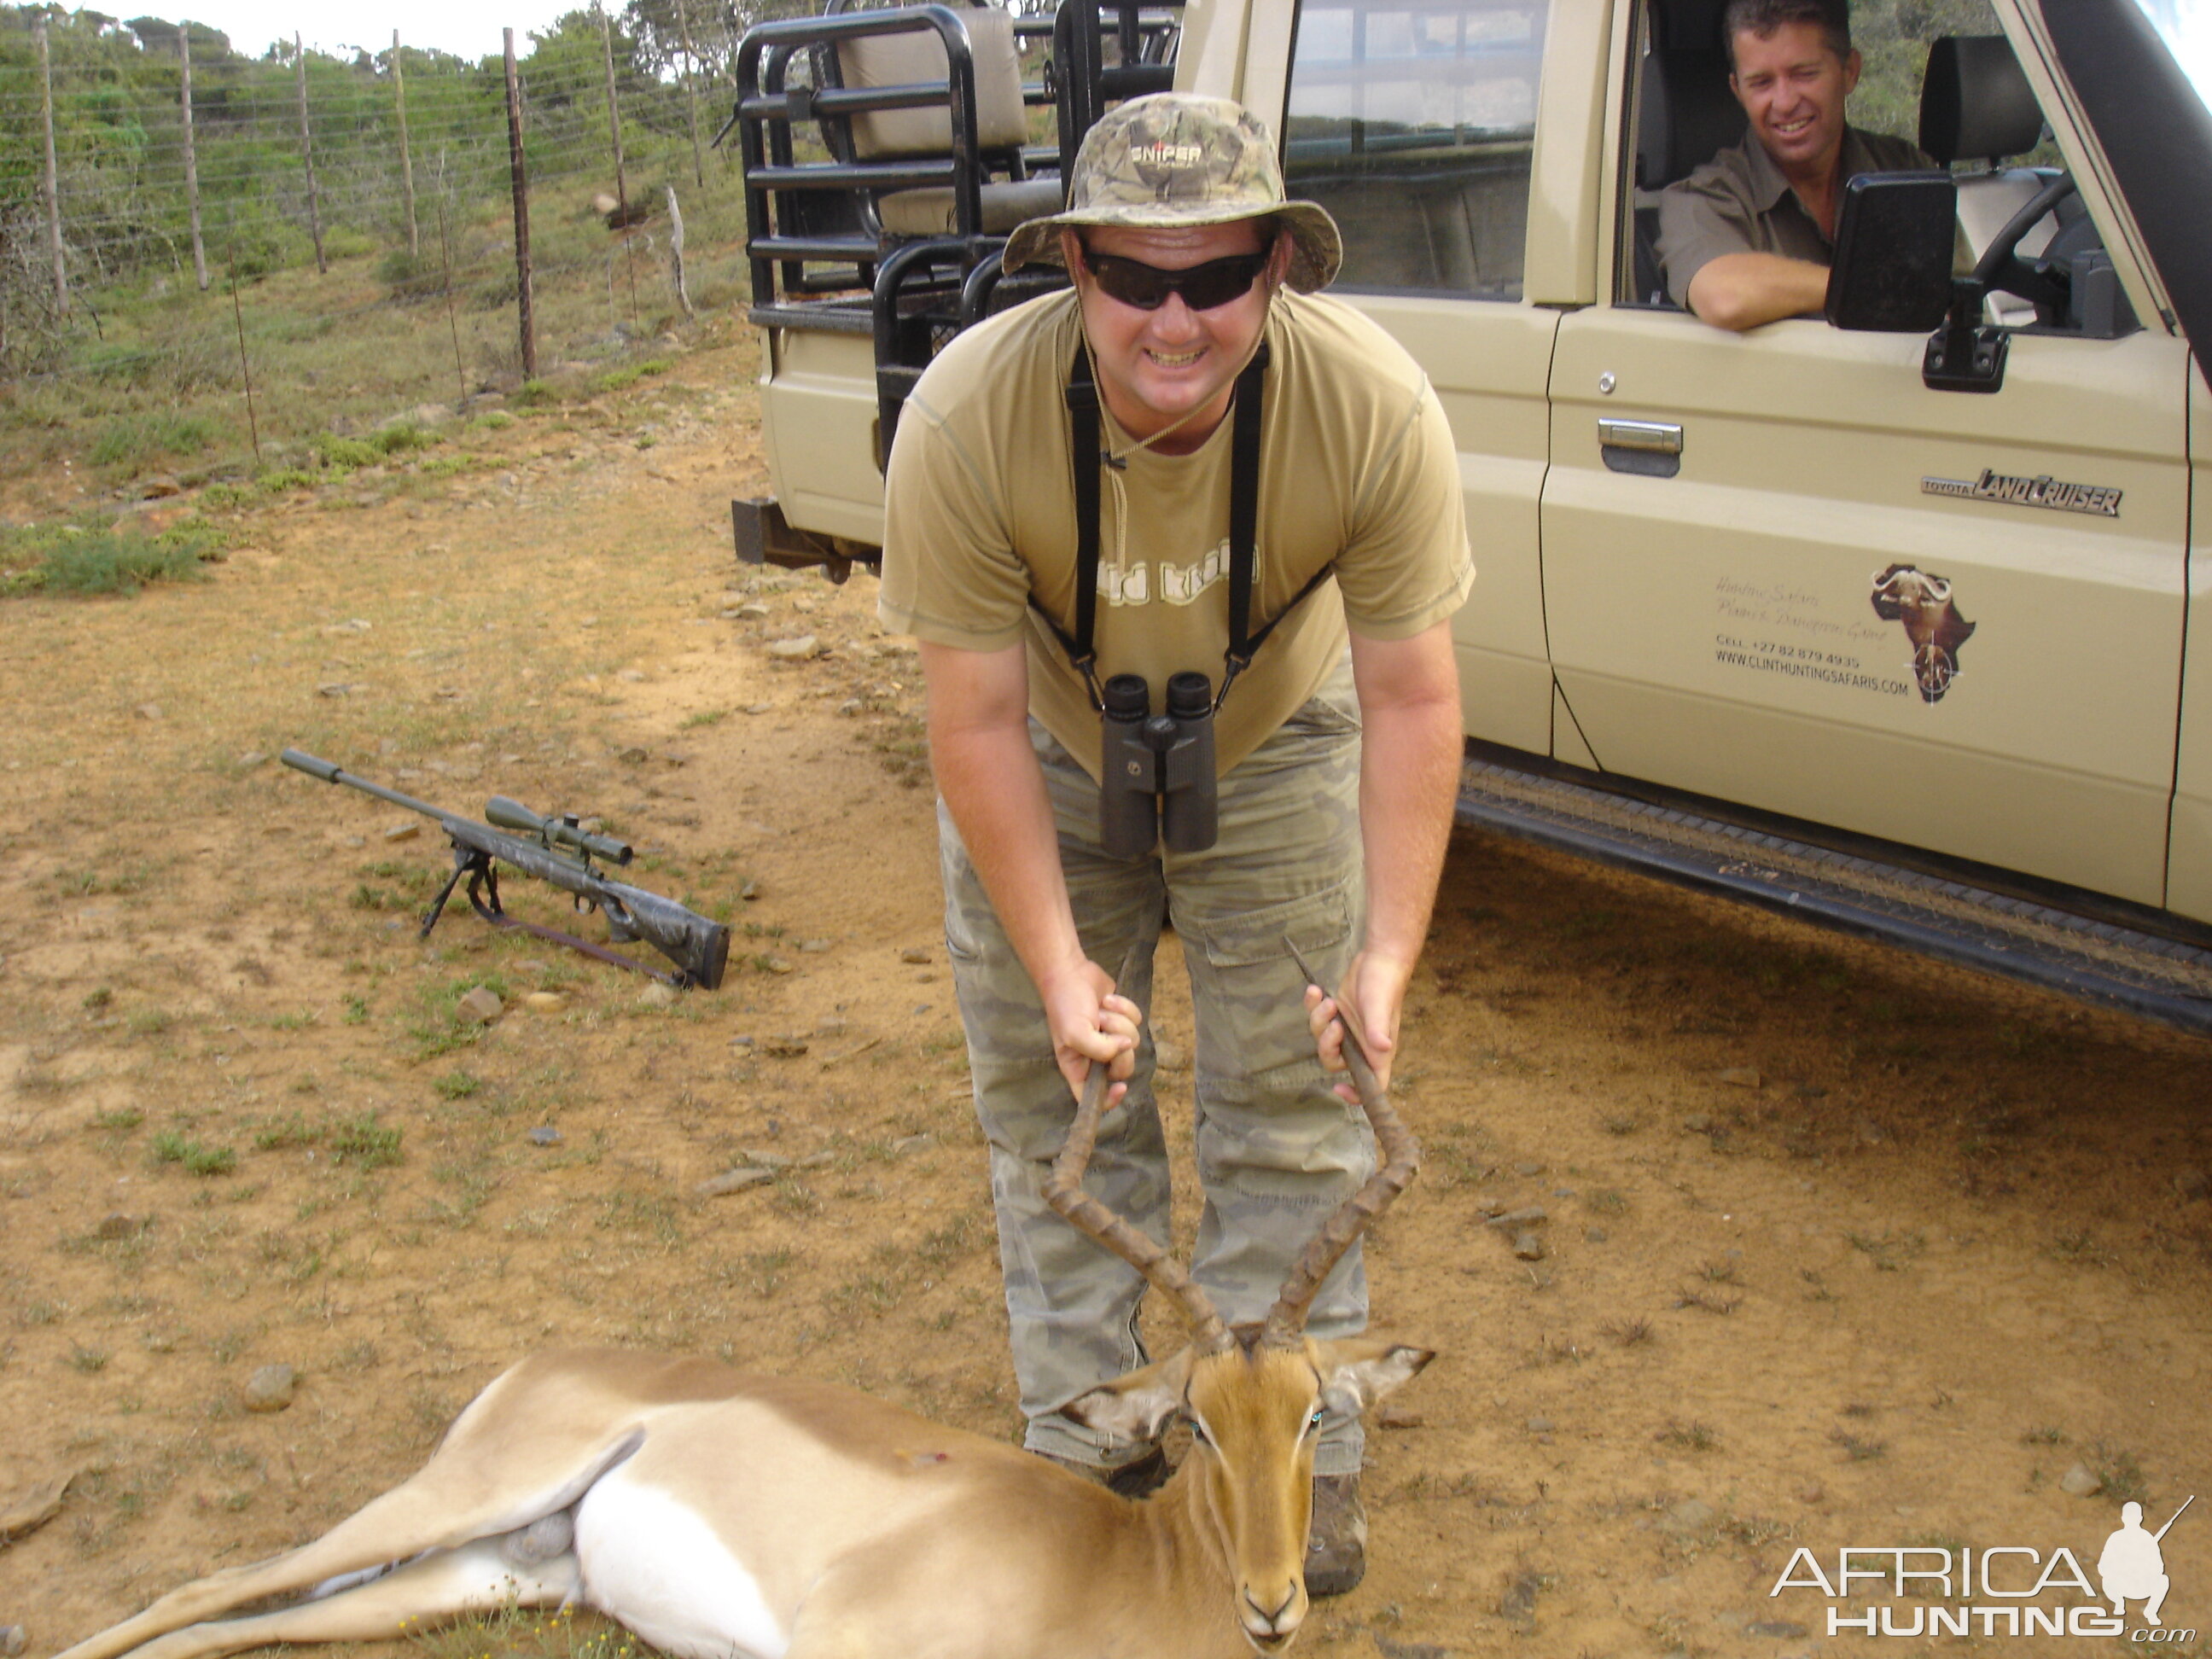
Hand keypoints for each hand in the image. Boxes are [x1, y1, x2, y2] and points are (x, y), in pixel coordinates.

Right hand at [1040, 956, 1142, 1103]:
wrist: (1071, 971)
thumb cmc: (1065, 1005)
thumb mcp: (1074, 1032)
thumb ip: (1099, 1050)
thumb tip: (1126, 1047)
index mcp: (1078, 1067)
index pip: (1093, 1098)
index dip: (1109, 1100)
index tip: (1120, 1087)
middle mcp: (1096, 1057)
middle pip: (1122, 1069)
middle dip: (1119, 1048)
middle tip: (1106, 1029)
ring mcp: (1111, 1038)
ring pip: (1132, 1042)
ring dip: (1119, 1021)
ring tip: (1101, 1010)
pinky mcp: (1123, 1019)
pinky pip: (1137, 1021)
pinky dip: (1125, 1008)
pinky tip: (1108, 999)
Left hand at [1303, 948, 1410, 1103]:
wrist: (1378, 958)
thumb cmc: (1385, 983)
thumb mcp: (1379, 1006)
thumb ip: (1378, 1028)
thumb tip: (1383, 1048)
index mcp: (1377, 1051)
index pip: (1372, 1085)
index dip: (1357, 1095)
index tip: (1338, 1088)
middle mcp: (1362, 1044)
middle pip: (1335, 1062)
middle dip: (1327, 1046)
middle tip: (1333, 1025)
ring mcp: (1347, 1030)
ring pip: (1322, 1040)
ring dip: (1319, 1021)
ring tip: (1327, 1001)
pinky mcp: (1336, 1014)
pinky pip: (1317, 1019)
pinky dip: (1313, 1006)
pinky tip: (1316, 991)